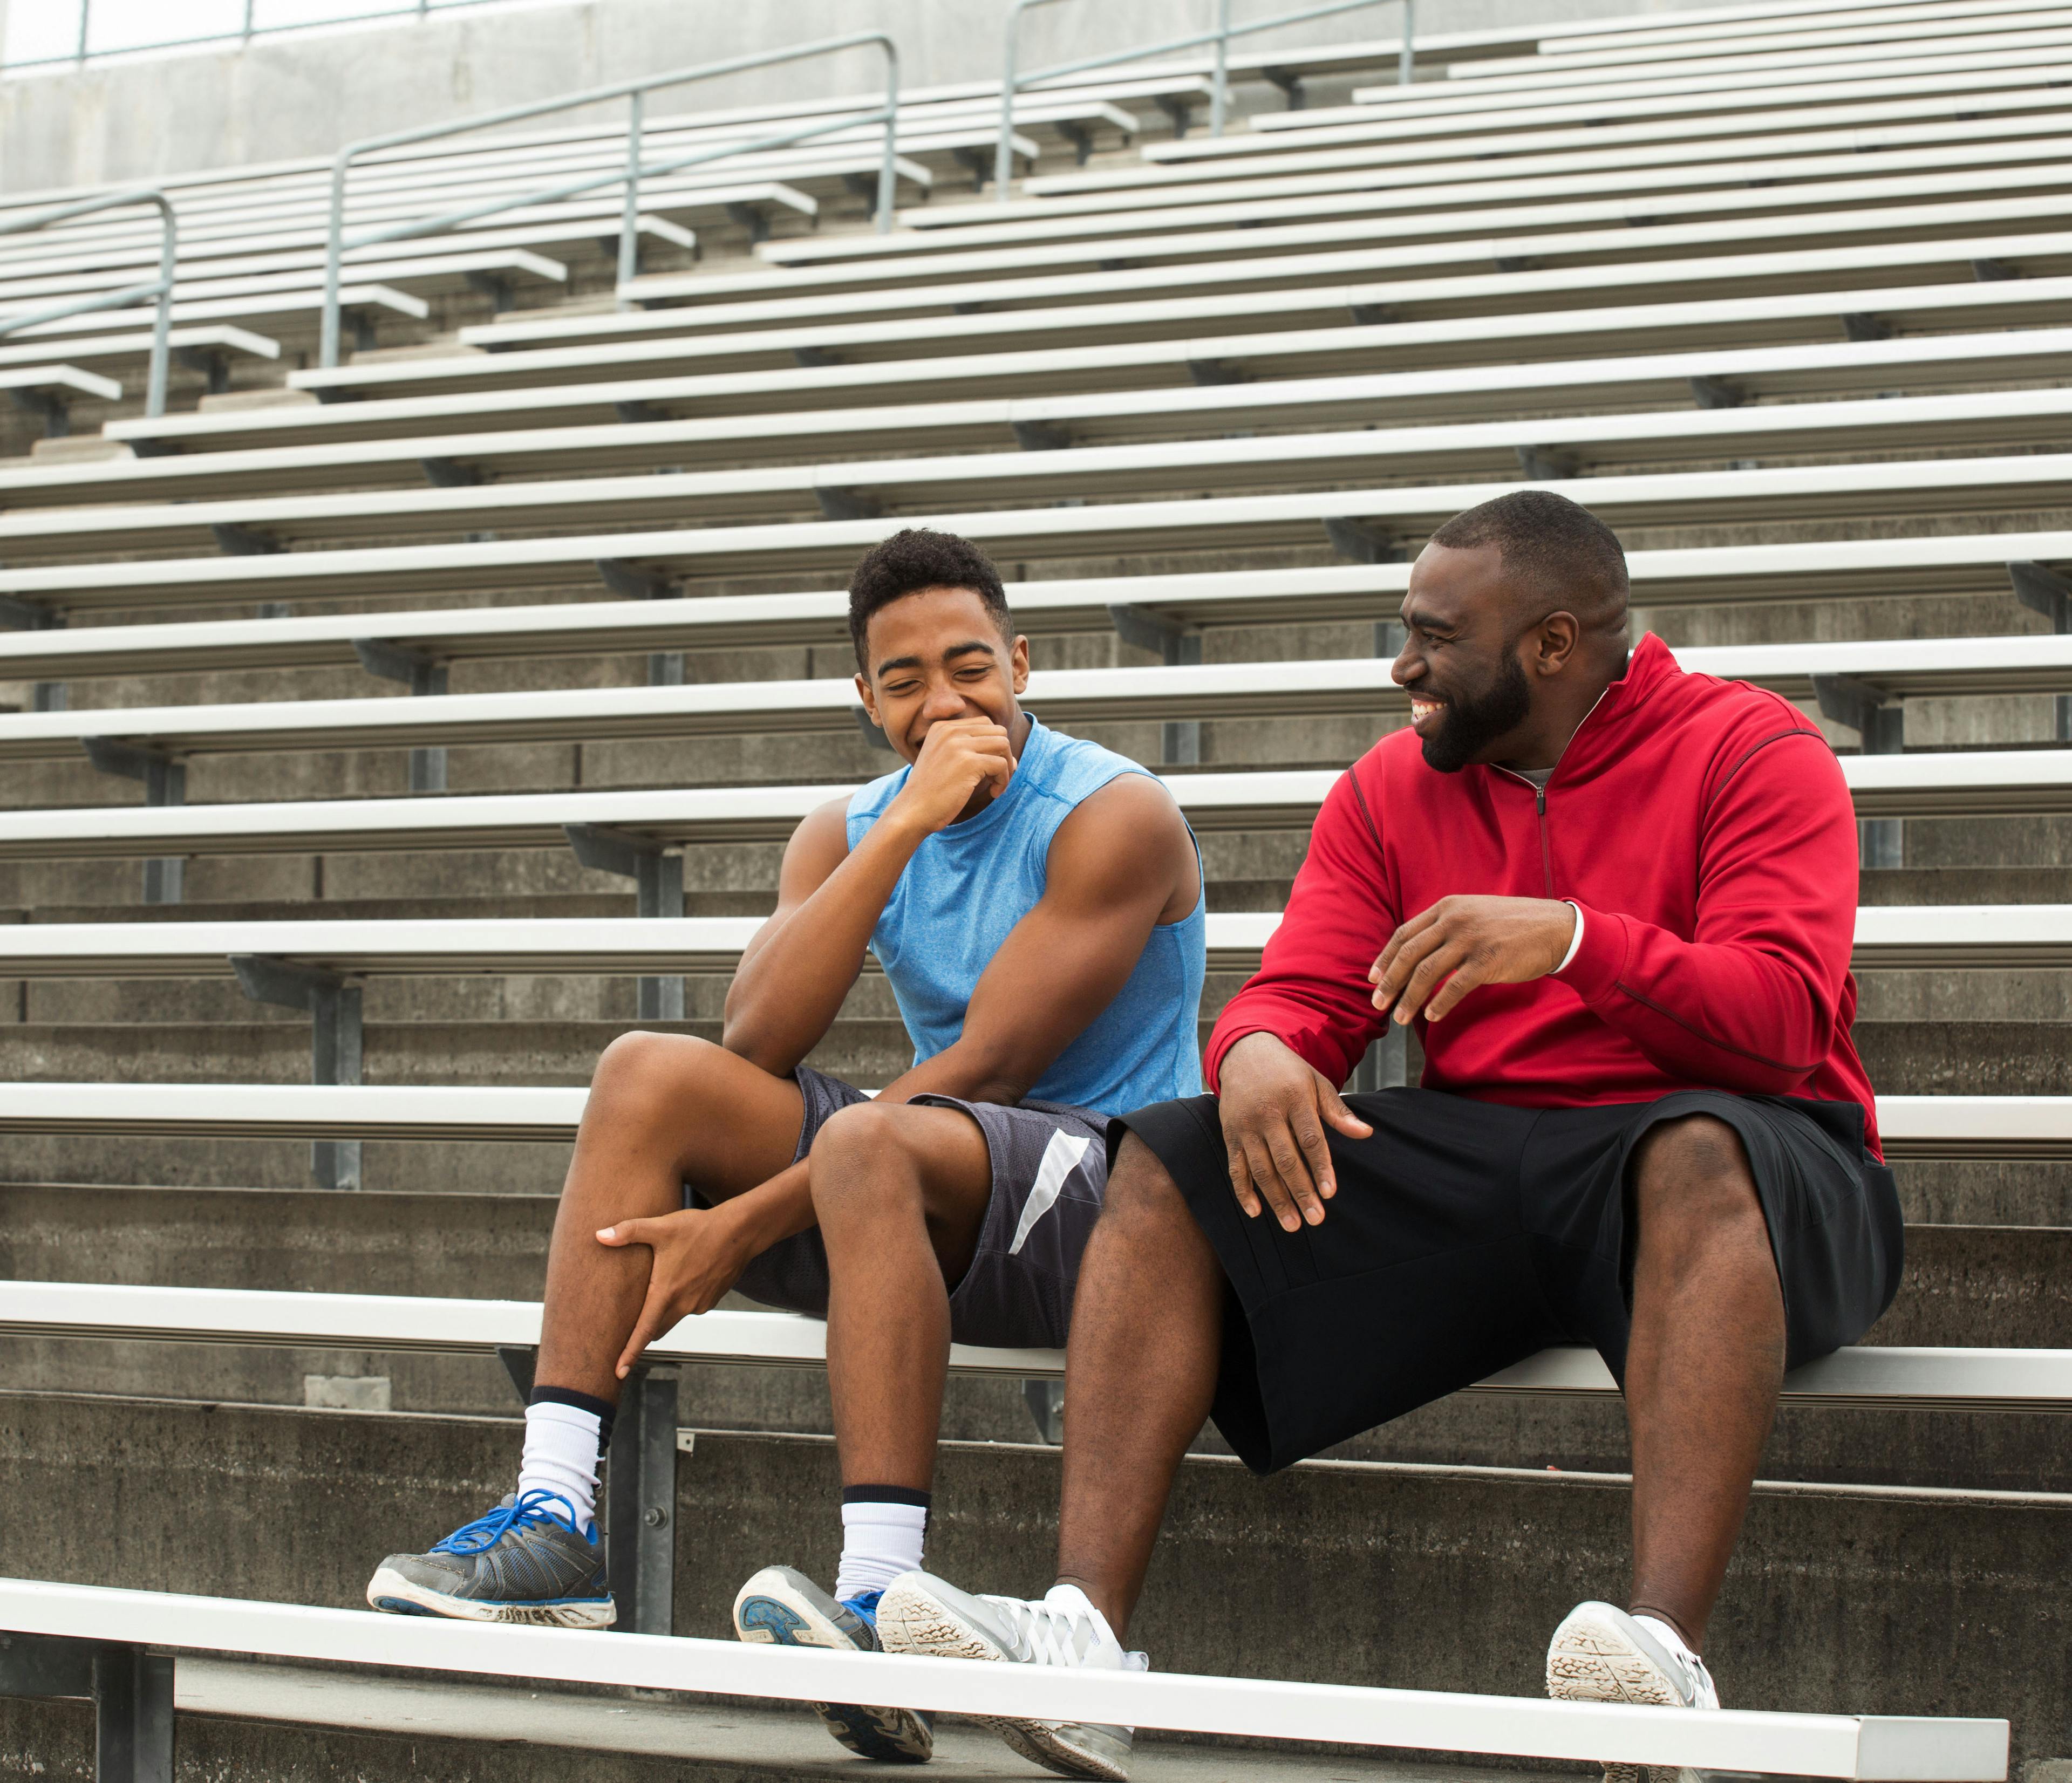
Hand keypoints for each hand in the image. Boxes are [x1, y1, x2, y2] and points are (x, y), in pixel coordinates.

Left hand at [597, 1204, 753, 1378]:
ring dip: (664, 1311)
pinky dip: (682, 1300)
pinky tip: (684, 1277)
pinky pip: (690, 1307)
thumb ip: (628, 1232)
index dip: (630, 1353)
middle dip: (644, 1332)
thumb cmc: (700, 1229)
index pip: (643, 1331)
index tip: (619, 1373)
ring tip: (661, 1289)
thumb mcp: (661, 1227)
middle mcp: (683, 1304)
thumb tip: (600, 1236)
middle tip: (629, 1329)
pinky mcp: (711, 1300)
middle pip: (657, 1330)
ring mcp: (699, 1304)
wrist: (739, 1232)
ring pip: (674, 1317)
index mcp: (666, 1292)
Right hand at [888, 718, 1014, 832]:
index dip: (994, 745)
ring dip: (1007, 767)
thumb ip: (972, 752)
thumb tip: (1012, 758)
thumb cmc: (932, 793)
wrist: (913, 812)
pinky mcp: (968, 763)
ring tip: (996, 785)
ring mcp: (959, 745)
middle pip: (998, 731)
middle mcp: (950, 731)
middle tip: (997, 777)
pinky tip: (994, 793)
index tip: (989, 768)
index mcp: (942, 727)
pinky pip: (1002, 764)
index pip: (984, 723)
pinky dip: (1004, 780)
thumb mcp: (946, 762)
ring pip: (1004, 744)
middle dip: (1004, 754)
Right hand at [1217, 1031, 1373, 1232]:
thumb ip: (1338, 1111)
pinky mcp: (1230, 1134)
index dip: (1320, 1167)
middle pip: (1285, 1159)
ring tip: (1292, 1225)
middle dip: (1301, 1192)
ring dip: (1276, 1199)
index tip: (1330, 1192)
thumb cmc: (1288, 1072)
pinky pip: (1236, 1167)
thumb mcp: (1316, 1083)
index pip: (1310, 1139)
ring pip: (1261, 1169)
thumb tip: (1366, 1133)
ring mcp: (1245, 1125)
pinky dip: (1243, 1191)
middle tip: (1315, 1219)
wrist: (1245, 1052)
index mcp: (1293, 1098)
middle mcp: (1267, 1113)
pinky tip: (1256, 1212)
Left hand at [1370, 895, 1575, 1025]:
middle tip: (1377, 1004)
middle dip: (1389, 982)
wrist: (1555, 929)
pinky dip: (1439, 1004)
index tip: (1373, 978)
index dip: (1385, 958)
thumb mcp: (1473, 913)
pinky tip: (1432, 1017)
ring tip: (1399, 1018)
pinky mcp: (1488, 960)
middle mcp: (1455, 920)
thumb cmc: (1511, 926)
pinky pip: (1454, 987)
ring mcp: (1471, 940)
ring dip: (1409, 999)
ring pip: (1427, 973)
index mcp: (1447, 908)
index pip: (1404, 934)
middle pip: (1409, 955)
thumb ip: (1445, 926)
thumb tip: (1415, 951)